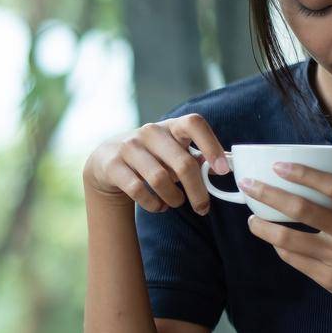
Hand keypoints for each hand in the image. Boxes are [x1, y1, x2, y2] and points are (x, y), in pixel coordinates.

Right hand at [84, 114, 229, 214]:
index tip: (223, 171)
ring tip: (175, 203)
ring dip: (174, 198)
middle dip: (197, 191)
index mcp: (171, 126)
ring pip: (160, 179)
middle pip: (183, 163)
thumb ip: (198, 158)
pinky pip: (138, 190)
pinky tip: (158, 206)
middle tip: (203, 208)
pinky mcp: (112, 165)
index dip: (211, 145)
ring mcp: (129, 147)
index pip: (194, 124)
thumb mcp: (174, 151)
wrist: (106, 160)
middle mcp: (150, 132)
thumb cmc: (151, 157)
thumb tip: (225, 167)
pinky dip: (153, 204)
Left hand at [241, 163, 331, 328]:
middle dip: (269, 194)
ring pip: (289, 238)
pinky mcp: (329, 278)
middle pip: (303, 209)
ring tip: (251, 220)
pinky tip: (273, 241)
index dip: (304, 173)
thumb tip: (307, 182)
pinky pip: (294, 259)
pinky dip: (280, 248)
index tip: (278, 166)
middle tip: (249, 186)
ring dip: (263, 227)